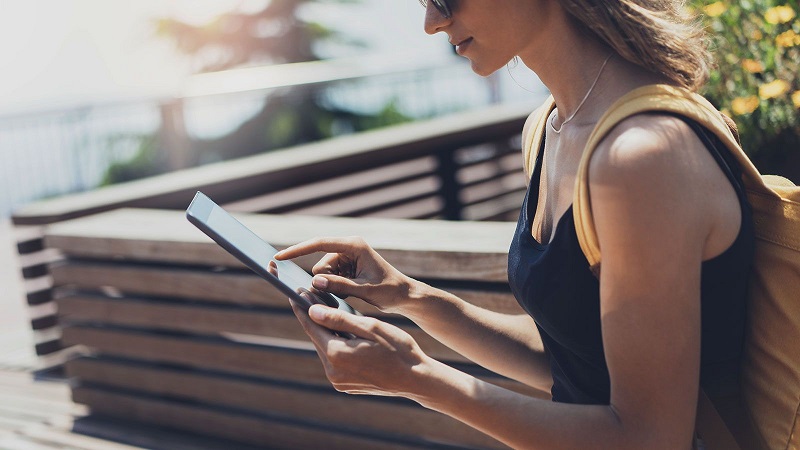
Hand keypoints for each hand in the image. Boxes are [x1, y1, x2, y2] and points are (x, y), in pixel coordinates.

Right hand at [274, 237, 415, 314]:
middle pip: (320, 264)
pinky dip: (334, 287)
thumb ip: (339, 286)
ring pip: (323, 273)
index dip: (297, 250)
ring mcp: (347, 256)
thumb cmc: (389, 290)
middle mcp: (348, 247)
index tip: (280, 256)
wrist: (404, 296)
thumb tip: (315, 282)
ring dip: (331, 285)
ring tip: (352, 293)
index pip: (319, 244)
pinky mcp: (346, 266)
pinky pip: (329, 277)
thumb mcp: (364, 290)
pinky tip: (351, 292)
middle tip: (345, 293)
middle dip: (325, 280)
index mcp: (354, 245)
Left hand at [290, 300, 431, 396]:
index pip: (312, 326)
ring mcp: (338, 381)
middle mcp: (333, 371)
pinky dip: (335, 344)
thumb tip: (312, 310)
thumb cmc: (398, 349)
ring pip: (325, 348)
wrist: (416, 378)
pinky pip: (335, 359)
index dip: (302, 307)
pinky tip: (340, 331)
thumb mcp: (370, 327)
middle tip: (309, 296)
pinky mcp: (345, 384)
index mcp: (338, 354)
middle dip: (313, 318)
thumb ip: (339, 319)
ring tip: (324, 310)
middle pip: (317, 337)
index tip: (295, 291)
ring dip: (325, 331)